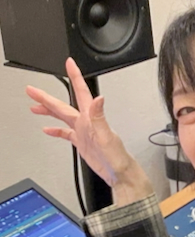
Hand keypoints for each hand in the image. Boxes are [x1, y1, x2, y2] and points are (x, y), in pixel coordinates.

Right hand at [26, 58, 151, 200]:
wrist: (119, 173)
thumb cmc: (117, 156)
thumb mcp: (107, 136)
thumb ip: (100, 117)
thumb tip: (98, 99)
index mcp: (91, 117)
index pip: (81, 91)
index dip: (75, 76)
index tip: (69, 63)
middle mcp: (86, 121)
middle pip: (63, 105)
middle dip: (46, 97)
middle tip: (32, 90)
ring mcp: (83, 131)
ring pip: (62, 116)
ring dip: (49, 110)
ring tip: (34, 106)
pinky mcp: (82, 142)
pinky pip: (66, 133)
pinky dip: (56, 130)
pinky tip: (47, 129)